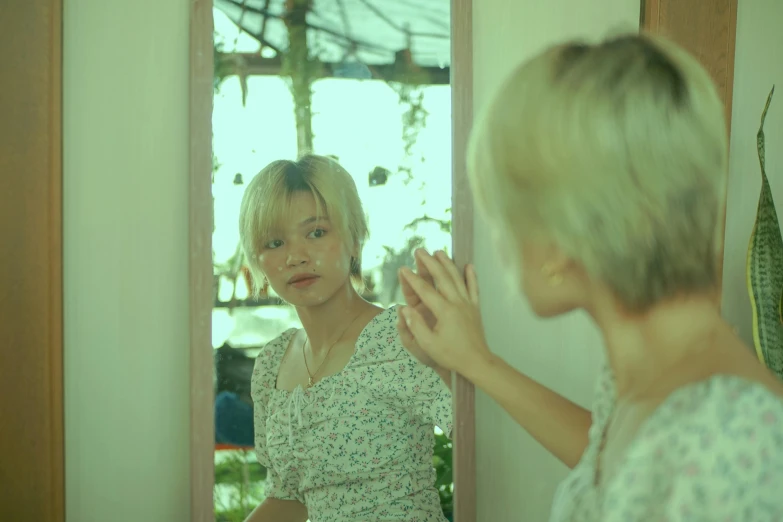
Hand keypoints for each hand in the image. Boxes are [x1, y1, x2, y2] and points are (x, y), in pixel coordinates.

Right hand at [397, 249, 491, 376]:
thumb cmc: (451, 355)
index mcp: (444, 311)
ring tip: (439, 251)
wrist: (477, 362)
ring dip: (447, 263)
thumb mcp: (429, 345)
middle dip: (429, 262)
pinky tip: (469, 265)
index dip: (412, 279)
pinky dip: (471, 276)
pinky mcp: (475, 308)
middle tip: (420, 251)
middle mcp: (457, 303)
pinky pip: (474, 288)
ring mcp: (468, 304)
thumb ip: (416, 326)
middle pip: (442, 277)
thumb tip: (404, 308)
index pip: (425, 291)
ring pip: (457, 278)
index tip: (403, 268)